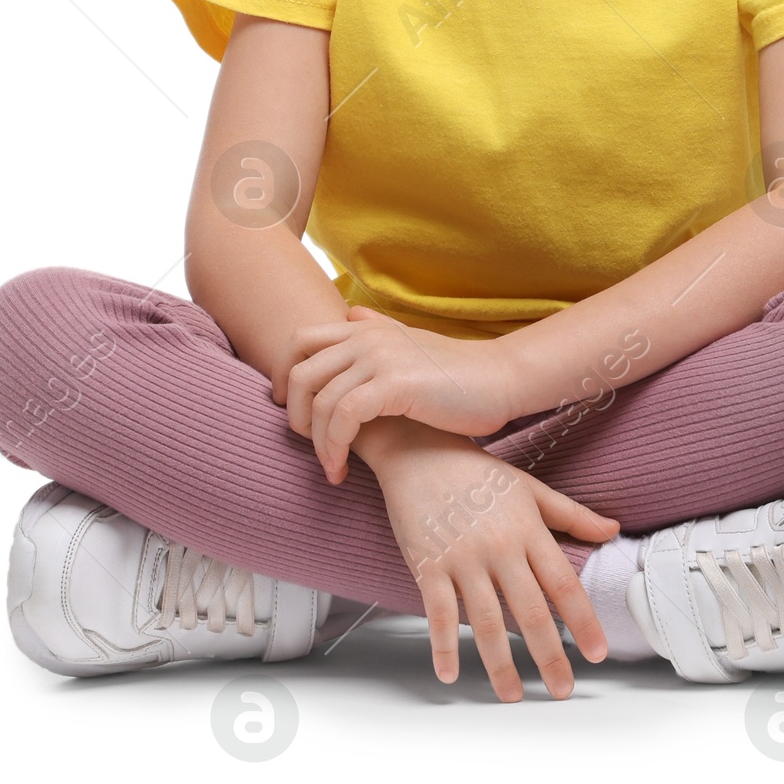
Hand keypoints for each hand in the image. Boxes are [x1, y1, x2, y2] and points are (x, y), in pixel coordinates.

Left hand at [277, 305, 515, 482]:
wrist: (501, 380)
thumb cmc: (456, 373)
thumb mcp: (410, 343)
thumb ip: (378, 330)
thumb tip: (351, 313)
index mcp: (366, 328)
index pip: (298, 340)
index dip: (282, 376)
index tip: (292, 411)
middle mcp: (367, 336)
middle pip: (299, 372)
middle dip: (294, 416)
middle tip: (310, 445)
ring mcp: (381, 357)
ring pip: (319, 401)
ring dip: (317, 444)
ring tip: (331, 468)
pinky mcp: (395, 383)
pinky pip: (343, 416)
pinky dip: (334, 447)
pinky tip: (342, 469)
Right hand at [361, 420, 618, 700]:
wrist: (419, 450)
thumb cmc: (478, 472)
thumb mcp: (530, 488)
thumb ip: (572, 514)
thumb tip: (613, 530)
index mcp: (528, 529)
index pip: (563, 583)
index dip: (582, 621)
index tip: (597, 653)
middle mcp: (499, 546)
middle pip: (529, 610)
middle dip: (549, 654)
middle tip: (563, 690)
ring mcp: (462, 557)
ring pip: (484, 620)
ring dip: (500, 663)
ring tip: (513, 695)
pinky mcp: (428, 564)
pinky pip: (438, 612)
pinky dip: (443, 646)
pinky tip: (451, 674)